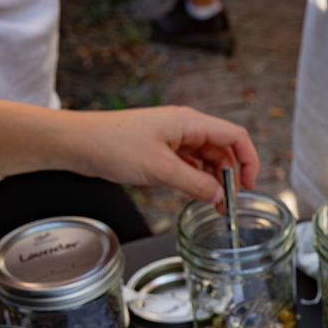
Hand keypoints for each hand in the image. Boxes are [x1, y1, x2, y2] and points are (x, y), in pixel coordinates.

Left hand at [65, 106, 259, 212]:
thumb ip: (195, 184)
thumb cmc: (113, 145)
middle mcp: (185, 127)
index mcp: (190, 122)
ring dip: (213, 182)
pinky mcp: (161, 150)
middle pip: (223, 150)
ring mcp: (173, 138)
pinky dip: (196, 180)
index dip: (248, 161)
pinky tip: (195, 196)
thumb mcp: (161, 169)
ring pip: (206, 160)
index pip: (235, 137)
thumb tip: (219, 197)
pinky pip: (189, 165)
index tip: (249, 187)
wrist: (79, 143)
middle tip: (228, 204)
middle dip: (230, 177)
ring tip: (213, 205)